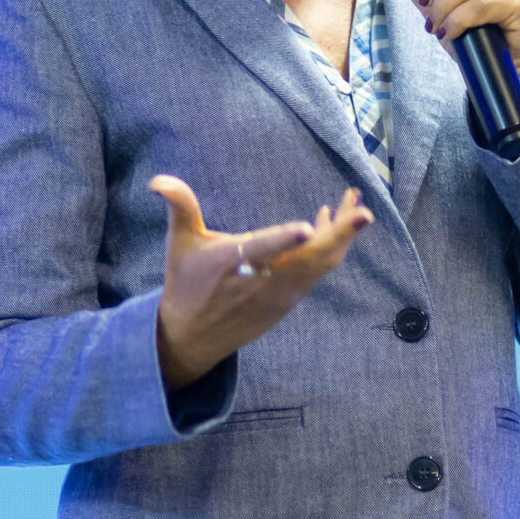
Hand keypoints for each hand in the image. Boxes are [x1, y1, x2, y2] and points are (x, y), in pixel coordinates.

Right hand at [149, 175, 374, 390]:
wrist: (191, 337)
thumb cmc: (186, 284)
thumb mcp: (179, 244)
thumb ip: (180, 207)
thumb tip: (158, 180)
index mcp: (235, 263)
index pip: (263, 249)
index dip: (284, 239)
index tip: (306, 226)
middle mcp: (263, 282)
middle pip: (309, 258)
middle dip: (339, 233)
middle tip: (361, 209)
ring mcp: (281, 295)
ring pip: (320, 265)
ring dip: (340, 236)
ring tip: (353, 205)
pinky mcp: (289, 302)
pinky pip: (316, 272)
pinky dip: (329, 249)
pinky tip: (329, 225)